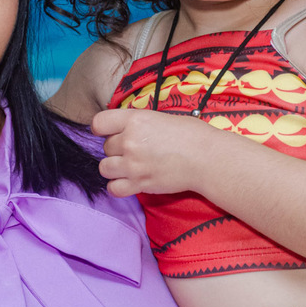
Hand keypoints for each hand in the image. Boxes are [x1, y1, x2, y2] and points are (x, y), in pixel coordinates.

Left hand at [90, 108, 215, 197]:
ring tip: (129, 166)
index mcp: (135, 120)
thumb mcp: (161, 117)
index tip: (109, 132)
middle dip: (116, 149)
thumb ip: (139, 123)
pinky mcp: (140, 184)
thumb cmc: (191, 135)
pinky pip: (113, 188)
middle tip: (134, 150)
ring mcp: (133, 164)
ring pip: (104, 168)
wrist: (207, 158)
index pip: (99, 123)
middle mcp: (130, 141)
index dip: (102, 128)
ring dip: (114, 167)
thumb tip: (126, 128)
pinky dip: (118, 186)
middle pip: (105, 147)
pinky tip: (128, 181)